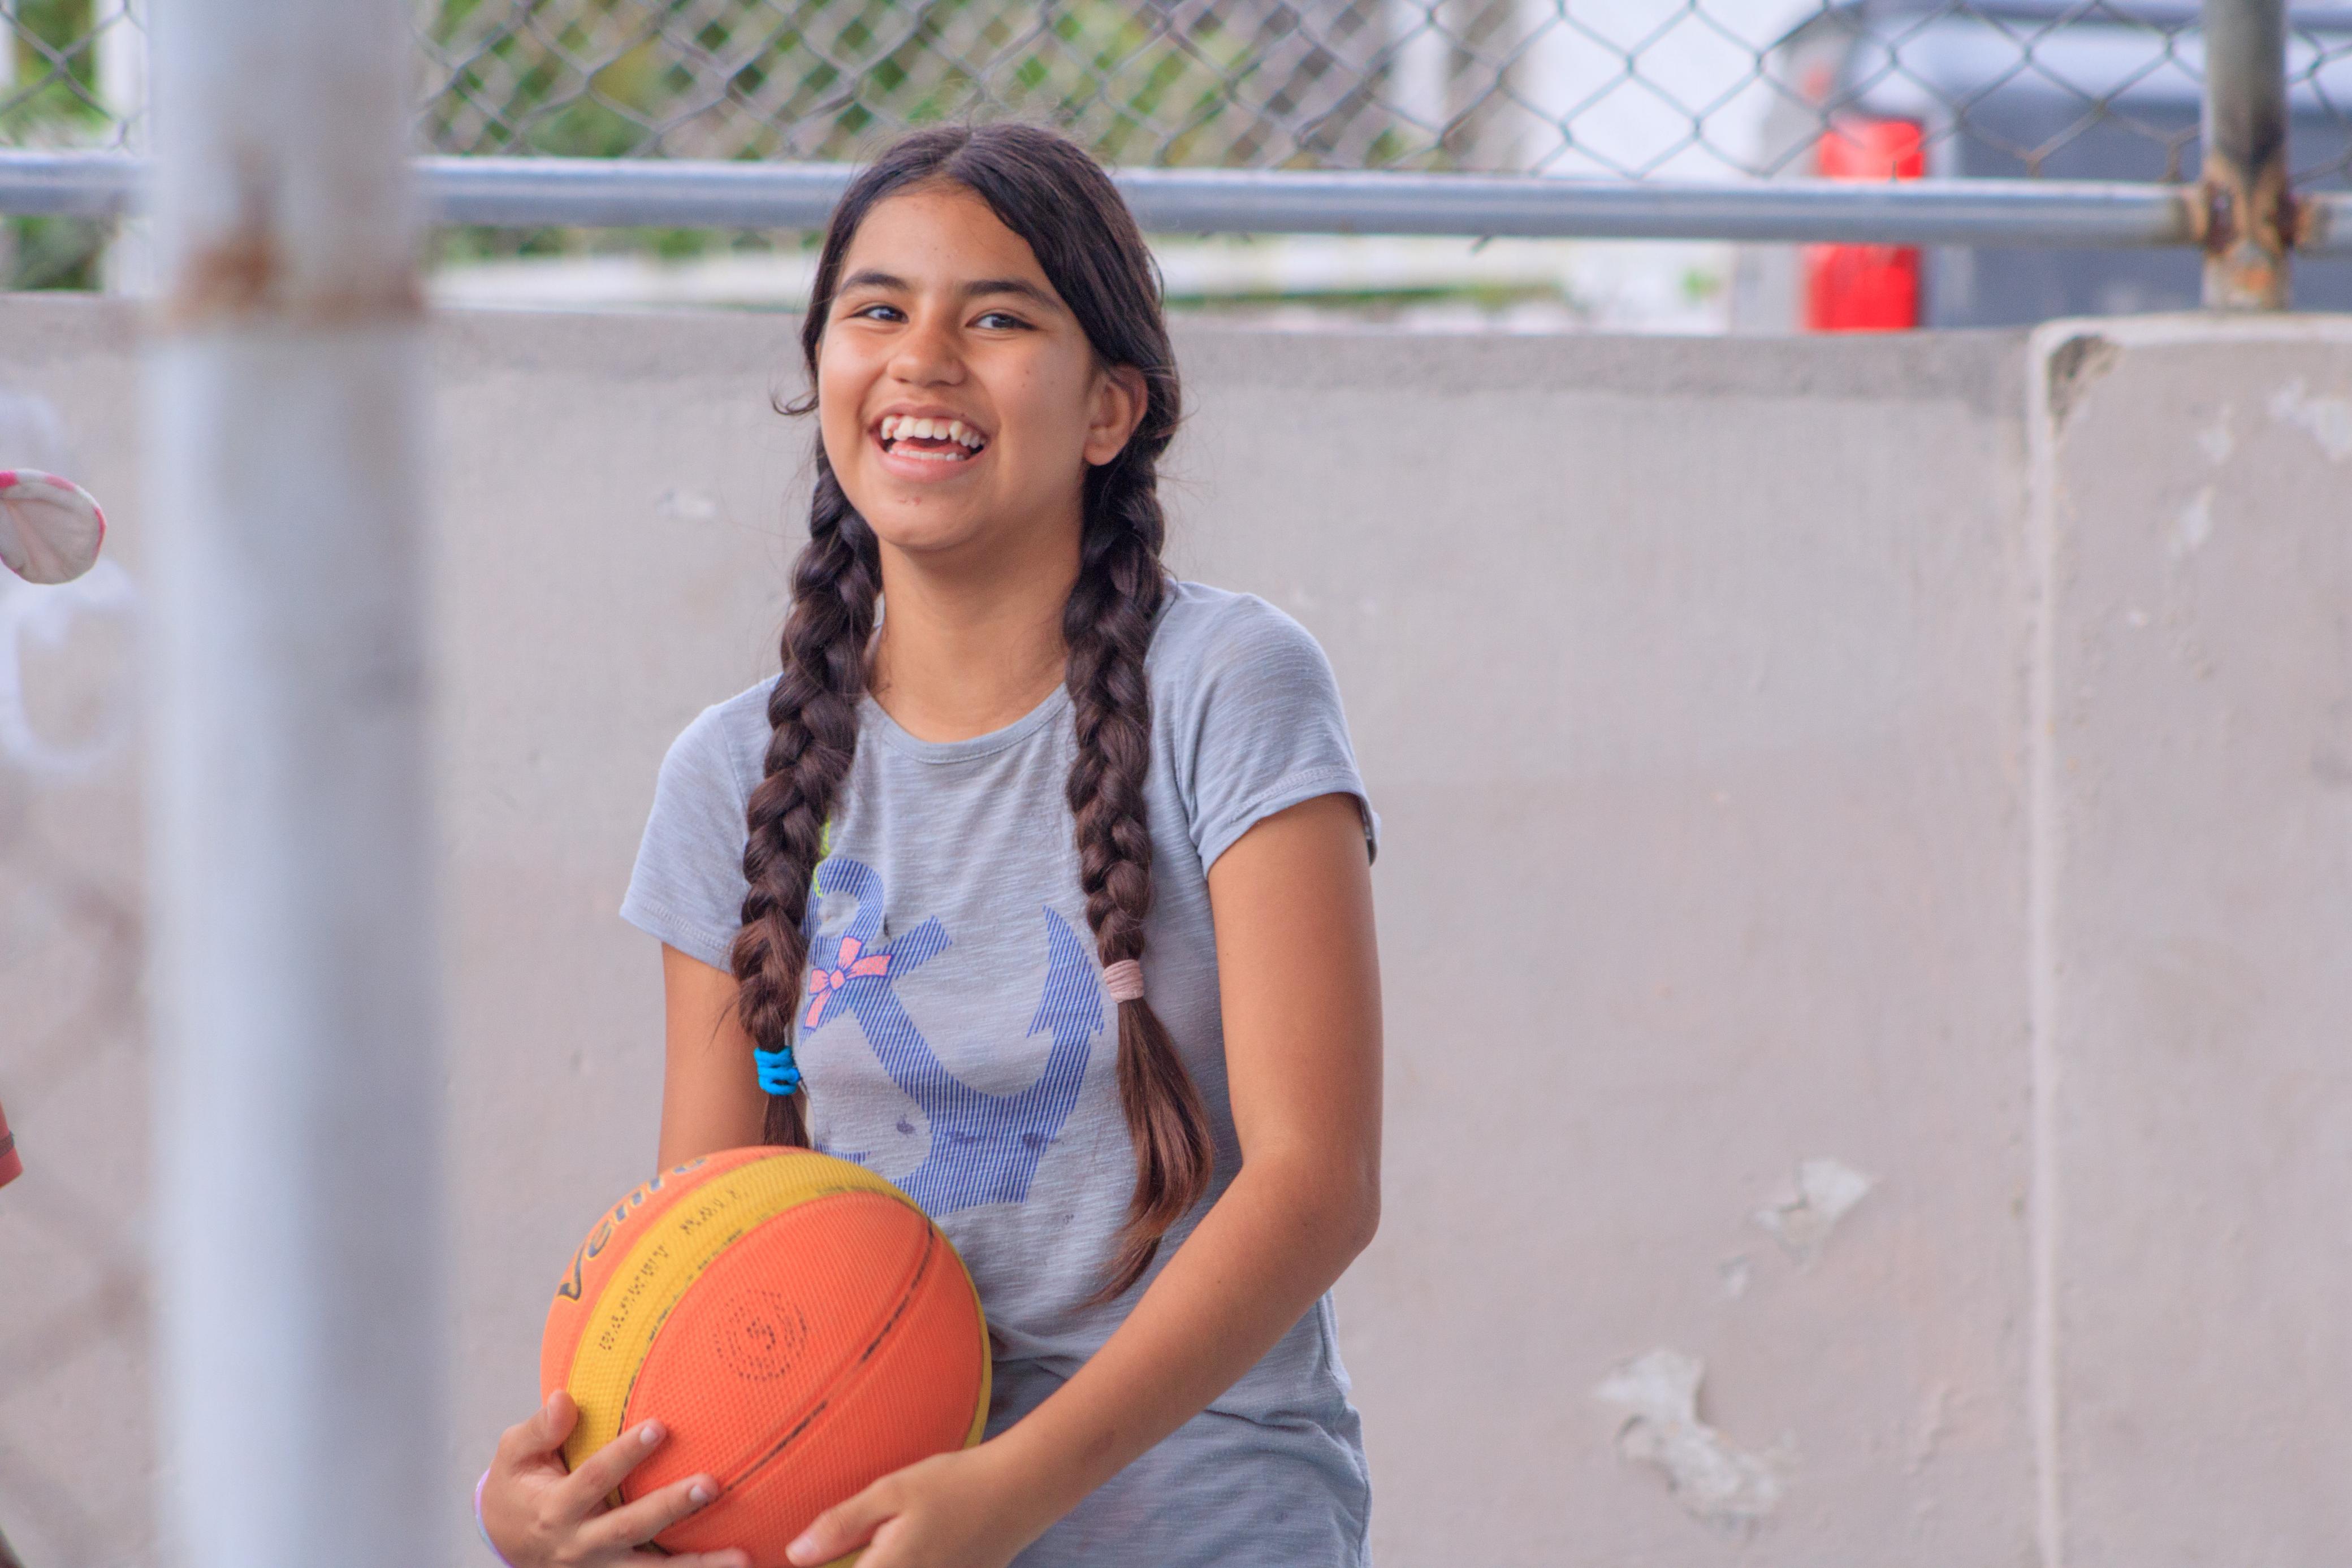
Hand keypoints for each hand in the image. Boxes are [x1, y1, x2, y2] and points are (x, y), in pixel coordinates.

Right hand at [481, 1390, 748, 1567]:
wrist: (505, 1542)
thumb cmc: (517, 1487)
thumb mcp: (512, 1456)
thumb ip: (538, 1429)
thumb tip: (564, 1397)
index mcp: (555, 1510)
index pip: (593, 1479)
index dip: (623, 1455)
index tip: (658, 1426)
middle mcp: (580, 1545)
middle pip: (629, 1528)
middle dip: (670, 1507)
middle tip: (712, 1483)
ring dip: (697, 1565)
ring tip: (744, 1555)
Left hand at [785, 1444, 1047, 1567]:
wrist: (1022, 1490)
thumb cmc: (956, 1484)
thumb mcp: (892, 1491)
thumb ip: (840, 1525)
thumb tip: (795, 1555)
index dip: (824, 1565)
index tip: (810, 1555)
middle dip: (854, 1562)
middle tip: (847, 1546)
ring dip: (878, 1563)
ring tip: (885, 1542)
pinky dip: (904, 1565)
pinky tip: (914, 1545)